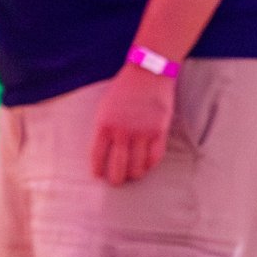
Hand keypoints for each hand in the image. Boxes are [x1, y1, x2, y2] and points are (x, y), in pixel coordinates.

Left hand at [91, 65, 176, 185]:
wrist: (148, 74)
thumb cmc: (124, 89)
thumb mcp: (106, 107)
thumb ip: (105, 127)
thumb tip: (106, 149)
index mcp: (104, 124)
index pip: (98, 154)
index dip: (98, 168)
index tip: (98, 176)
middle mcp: (122, 131)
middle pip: (118, 165)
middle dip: (116, 178)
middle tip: (117, 183)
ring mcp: (142, 132)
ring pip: (137, 164)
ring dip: (135, 174)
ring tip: (133, 176)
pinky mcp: (159, 131)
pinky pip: (155, 156)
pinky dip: (150, 165)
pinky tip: (147, 166)